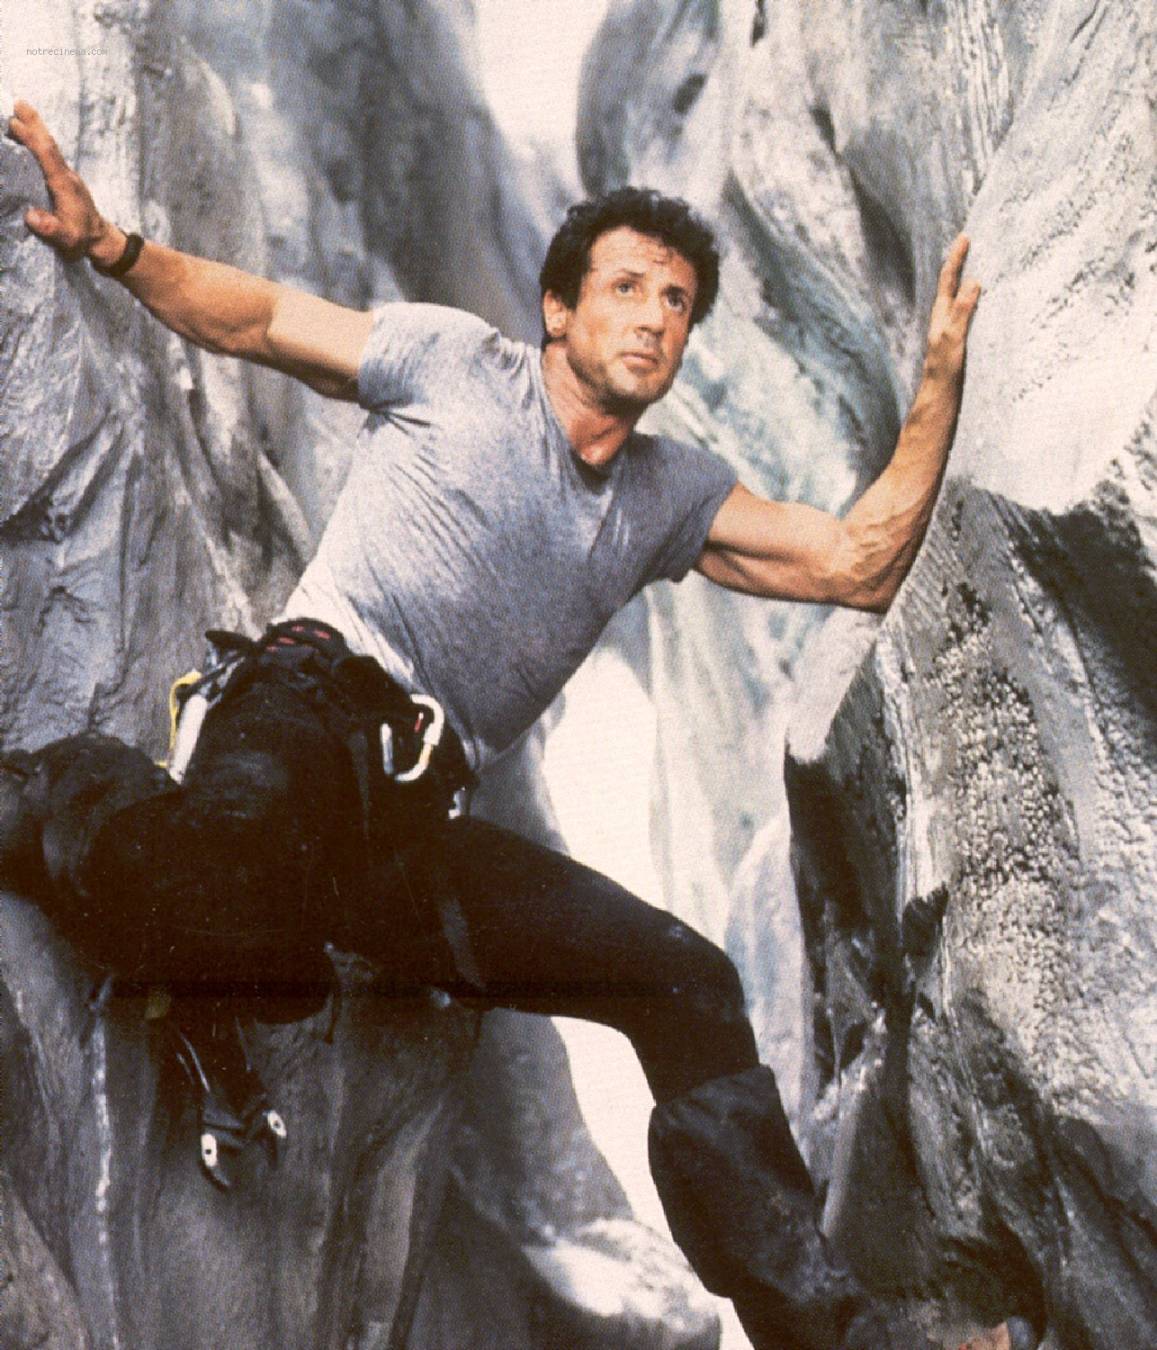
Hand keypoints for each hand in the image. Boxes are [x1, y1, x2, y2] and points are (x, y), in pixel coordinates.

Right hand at [6, 100, 123, 264]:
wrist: (99, 239)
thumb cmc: (81, 239)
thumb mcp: (68, 239)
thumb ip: (52, 228)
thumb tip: (31, 217)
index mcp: (64, 185)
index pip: (48, 157)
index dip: (32, 140)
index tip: (15, 124)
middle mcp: (66, 175)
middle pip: (50, 145)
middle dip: (35, 123)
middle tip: (19, 102)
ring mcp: (66, 175)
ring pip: (50, 146)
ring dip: (35, 127)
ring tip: (19, 109)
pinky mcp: (64, 178)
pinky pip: (49, 154)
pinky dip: (38, 140)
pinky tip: (28, 133)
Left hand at [922, 233, 980, 382]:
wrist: (941, 395)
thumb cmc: (944, 367)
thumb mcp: (953, 335)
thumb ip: (962, 309)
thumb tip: (973, 280)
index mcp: (941, 313)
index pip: (949, 279)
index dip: (957, 257)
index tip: (966, 237)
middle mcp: (946, 317)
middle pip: (954, 284)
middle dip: (963, 263)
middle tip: (974, 245)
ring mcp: (954, 328)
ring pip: (963, 298)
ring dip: (972, 281)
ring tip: (984, 265)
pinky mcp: (963, 339)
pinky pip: (973, 312)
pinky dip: (980, 301)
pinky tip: (990, 302)